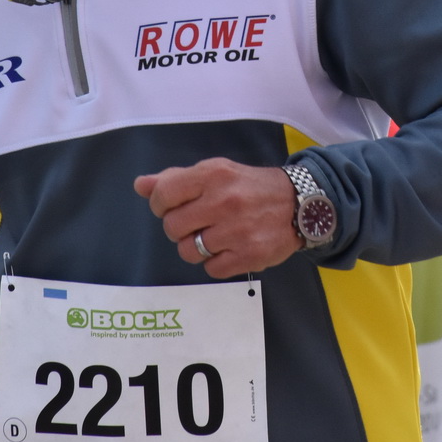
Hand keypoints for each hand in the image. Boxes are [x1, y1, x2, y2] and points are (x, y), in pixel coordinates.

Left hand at [133, 158, 301, 277]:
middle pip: (172, 227)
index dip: (161, 205)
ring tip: (214, 237)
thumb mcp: (215, 172)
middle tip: (198, 223)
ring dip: (196, 248)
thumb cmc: (249, 186)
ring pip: (188, 252)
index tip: (174, 206)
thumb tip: (140, 185)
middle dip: (180, 228)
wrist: (301, 203)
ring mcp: (237, 231)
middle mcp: (224, 201)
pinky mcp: (250, 255)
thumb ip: (176, 179)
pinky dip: (216, 262)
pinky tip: (229, 249)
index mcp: (212, 174)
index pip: (163, 194)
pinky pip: (211, 269)